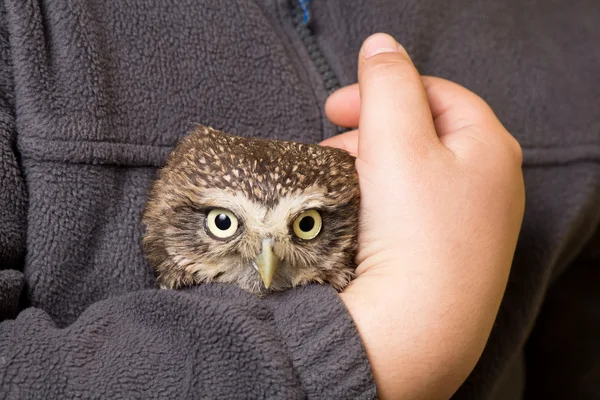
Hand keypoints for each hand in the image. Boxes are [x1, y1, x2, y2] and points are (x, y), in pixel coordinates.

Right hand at [322, 33, 524, 398]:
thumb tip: (381, 46)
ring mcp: (468, 224)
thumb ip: (388, 82)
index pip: (433, 93)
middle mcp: (488, 185)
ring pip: (407, 174)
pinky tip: (351, 214)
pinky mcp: (443, 255)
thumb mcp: (397, 139)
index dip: (382, 90)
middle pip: (419, 134)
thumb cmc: (416, 232)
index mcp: (489, 146)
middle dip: (366, 134)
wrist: (417, 330)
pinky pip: (405, 211)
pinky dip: (375, 202)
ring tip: (332, 182)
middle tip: (330, 148)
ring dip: (364, 168)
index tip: (336, 105)